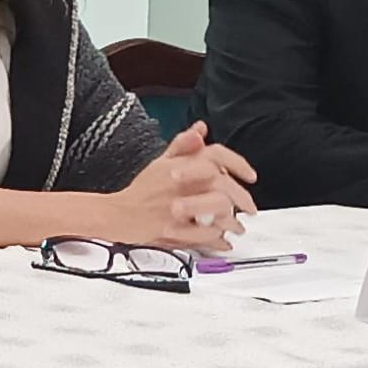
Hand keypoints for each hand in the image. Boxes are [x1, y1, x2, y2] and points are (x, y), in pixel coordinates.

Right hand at [102, 122, 257, 251]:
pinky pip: (203, 234)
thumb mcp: (161, 161)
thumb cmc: (141, 189)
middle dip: (242, 198)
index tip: (251, 175)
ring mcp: (176, 206)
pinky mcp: (172, 229)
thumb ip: (184, 146)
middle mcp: (180, 182)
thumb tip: (201, 129)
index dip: (238, 163)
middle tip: (250, 208)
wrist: (117, 213)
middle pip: (222, 184)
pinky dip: (216, 238)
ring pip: (217, 210)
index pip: (215, 154)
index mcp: (179, 164)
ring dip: (231, 220)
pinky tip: (221, 239)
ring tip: (237, 227)